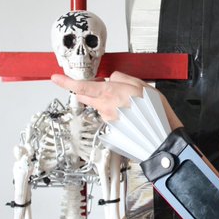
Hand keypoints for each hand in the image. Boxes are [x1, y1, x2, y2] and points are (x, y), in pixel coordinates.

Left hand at [51, 71, 182, 128]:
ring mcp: (108, 121)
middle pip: (87, 96)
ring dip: (108, 104)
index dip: (67, 82)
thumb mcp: (144, 86)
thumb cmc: (157, 115)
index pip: (83, 86)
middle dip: (89, 91)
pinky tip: (131, 117)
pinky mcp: (111, 131)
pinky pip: (109, 117)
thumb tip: (111, 78)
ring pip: (100, 107)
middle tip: (103, 89)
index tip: (56, 78)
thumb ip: (123, 79)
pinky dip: (116, 115)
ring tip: (130, 107)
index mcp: (112, 93)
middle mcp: (106, 108)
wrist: (162, 140)